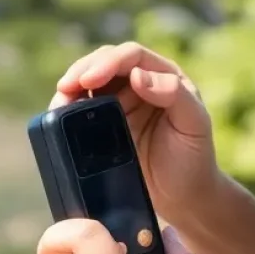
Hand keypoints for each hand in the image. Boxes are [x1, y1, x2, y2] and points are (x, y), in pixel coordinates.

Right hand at [51, 41, 216, 224]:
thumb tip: (137, 75)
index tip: (90, 80)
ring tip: (59, 102)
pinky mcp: (105, 125)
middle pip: (105, 62)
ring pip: (90, 82)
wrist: (183, 196)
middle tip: (66, 87)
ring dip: (72, 87)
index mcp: (164, 76)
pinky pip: (83, 108)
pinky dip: (69, 108)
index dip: (108, 62)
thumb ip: (174, 94)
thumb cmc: (194, 158)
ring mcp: (121, 103)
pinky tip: (60, 116)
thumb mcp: (194, 124)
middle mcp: (140, 83)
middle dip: (83, 70)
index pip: (132, 56)